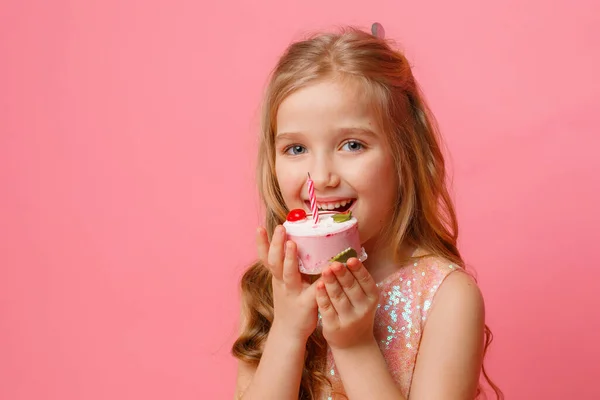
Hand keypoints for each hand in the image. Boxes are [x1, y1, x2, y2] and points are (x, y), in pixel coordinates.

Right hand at [257, 225, 319, 341]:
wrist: (289, 332)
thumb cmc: (289, 302)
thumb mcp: (281, 283)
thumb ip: (286, 265)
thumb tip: (294, 239)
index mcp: (277, 276)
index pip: (266, 257)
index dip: (262, 243)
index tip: (260, 227)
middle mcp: (282, 283)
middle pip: (274, 261)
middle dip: (276, 244)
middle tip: (280, 228)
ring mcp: (292, 293)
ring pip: (288, 274)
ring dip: (289, 259)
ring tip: (292, 244)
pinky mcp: (306, 304)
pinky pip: (312, 292)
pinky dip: (318, 283)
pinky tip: (324, 275)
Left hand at [316, 257, 379, 349]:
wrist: (354, 344)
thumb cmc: (356, 313)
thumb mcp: (363, 299)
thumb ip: (356, 281)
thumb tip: (346, 256)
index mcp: (372, 298)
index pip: (366, 281)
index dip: (358, 270)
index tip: (350, 259)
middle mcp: (362, 309)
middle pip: (351, 288)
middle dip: (342, 274)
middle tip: (334, 262)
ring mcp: (348, 319)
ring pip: (338, 297)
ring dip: (331, 283)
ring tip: (324, 270)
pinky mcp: (334, 326)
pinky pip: (327, 308)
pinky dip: (322, 296)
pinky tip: (318, 285)